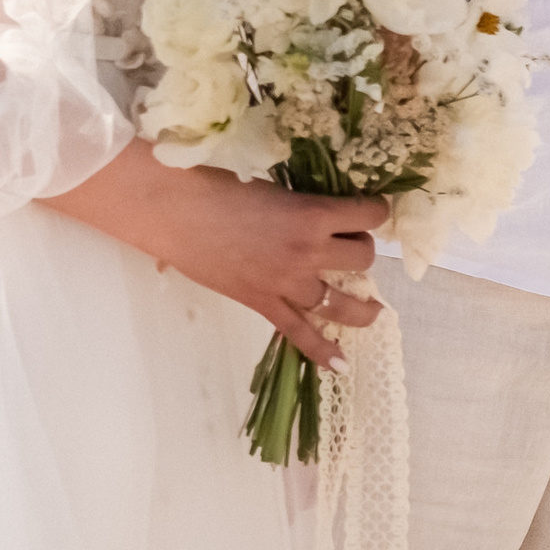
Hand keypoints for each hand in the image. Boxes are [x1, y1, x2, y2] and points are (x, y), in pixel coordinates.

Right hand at [45, 145, 387, 366]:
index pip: (369, 216)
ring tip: (372, 308)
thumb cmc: (214, 186)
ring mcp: (287, 283)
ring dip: (361, 305)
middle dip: (361, 251)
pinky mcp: (264, 304)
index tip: (371, 210)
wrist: (174, 212)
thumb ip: (299, 204)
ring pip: (343, 302)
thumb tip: (315, 212)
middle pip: (362, 258)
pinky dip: (323, 351)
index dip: (375, 212)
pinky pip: (301, 334)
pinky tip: (341, 364)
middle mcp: (308, 252)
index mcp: (312, 214)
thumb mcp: (272, 186)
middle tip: (348, 246)